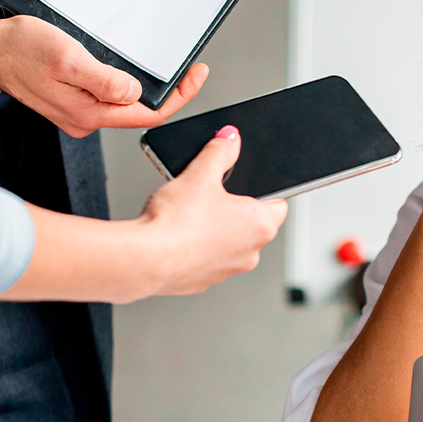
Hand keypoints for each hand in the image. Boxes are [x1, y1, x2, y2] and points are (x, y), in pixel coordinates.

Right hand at [0, 15, 205, 136]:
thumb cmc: (20, 50)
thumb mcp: (69, 59)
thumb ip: (105, 80)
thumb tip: (135, 93)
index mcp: (89, 113)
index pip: (150, 115)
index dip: (180, 97)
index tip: (197, 76)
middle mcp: (85, 119)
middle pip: (140, 112)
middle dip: (169, 94)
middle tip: (190, 72)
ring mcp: (78, 112)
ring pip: (123, 104)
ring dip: (145, 88)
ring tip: (164, 70)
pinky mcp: (71, 102)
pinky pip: (107, 97)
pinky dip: (123, 85)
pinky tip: (126, 71)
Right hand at [137, 126, 287, 295]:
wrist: (144, 260)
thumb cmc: (176, 222)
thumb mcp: (200, 175)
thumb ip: (219, 152)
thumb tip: (229, 139)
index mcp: (261, 225)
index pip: (278, 202)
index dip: (264, 190)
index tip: (249, 184)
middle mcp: (251, 252)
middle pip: (250, 223)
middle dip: (232, 208)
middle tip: (210, 196)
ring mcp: (227, 270)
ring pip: (228, 244)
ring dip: (214, 231)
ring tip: (188, 215)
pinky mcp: (203, 282)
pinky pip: (206, 260)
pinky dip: (195, 249)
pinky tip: (177, 236)